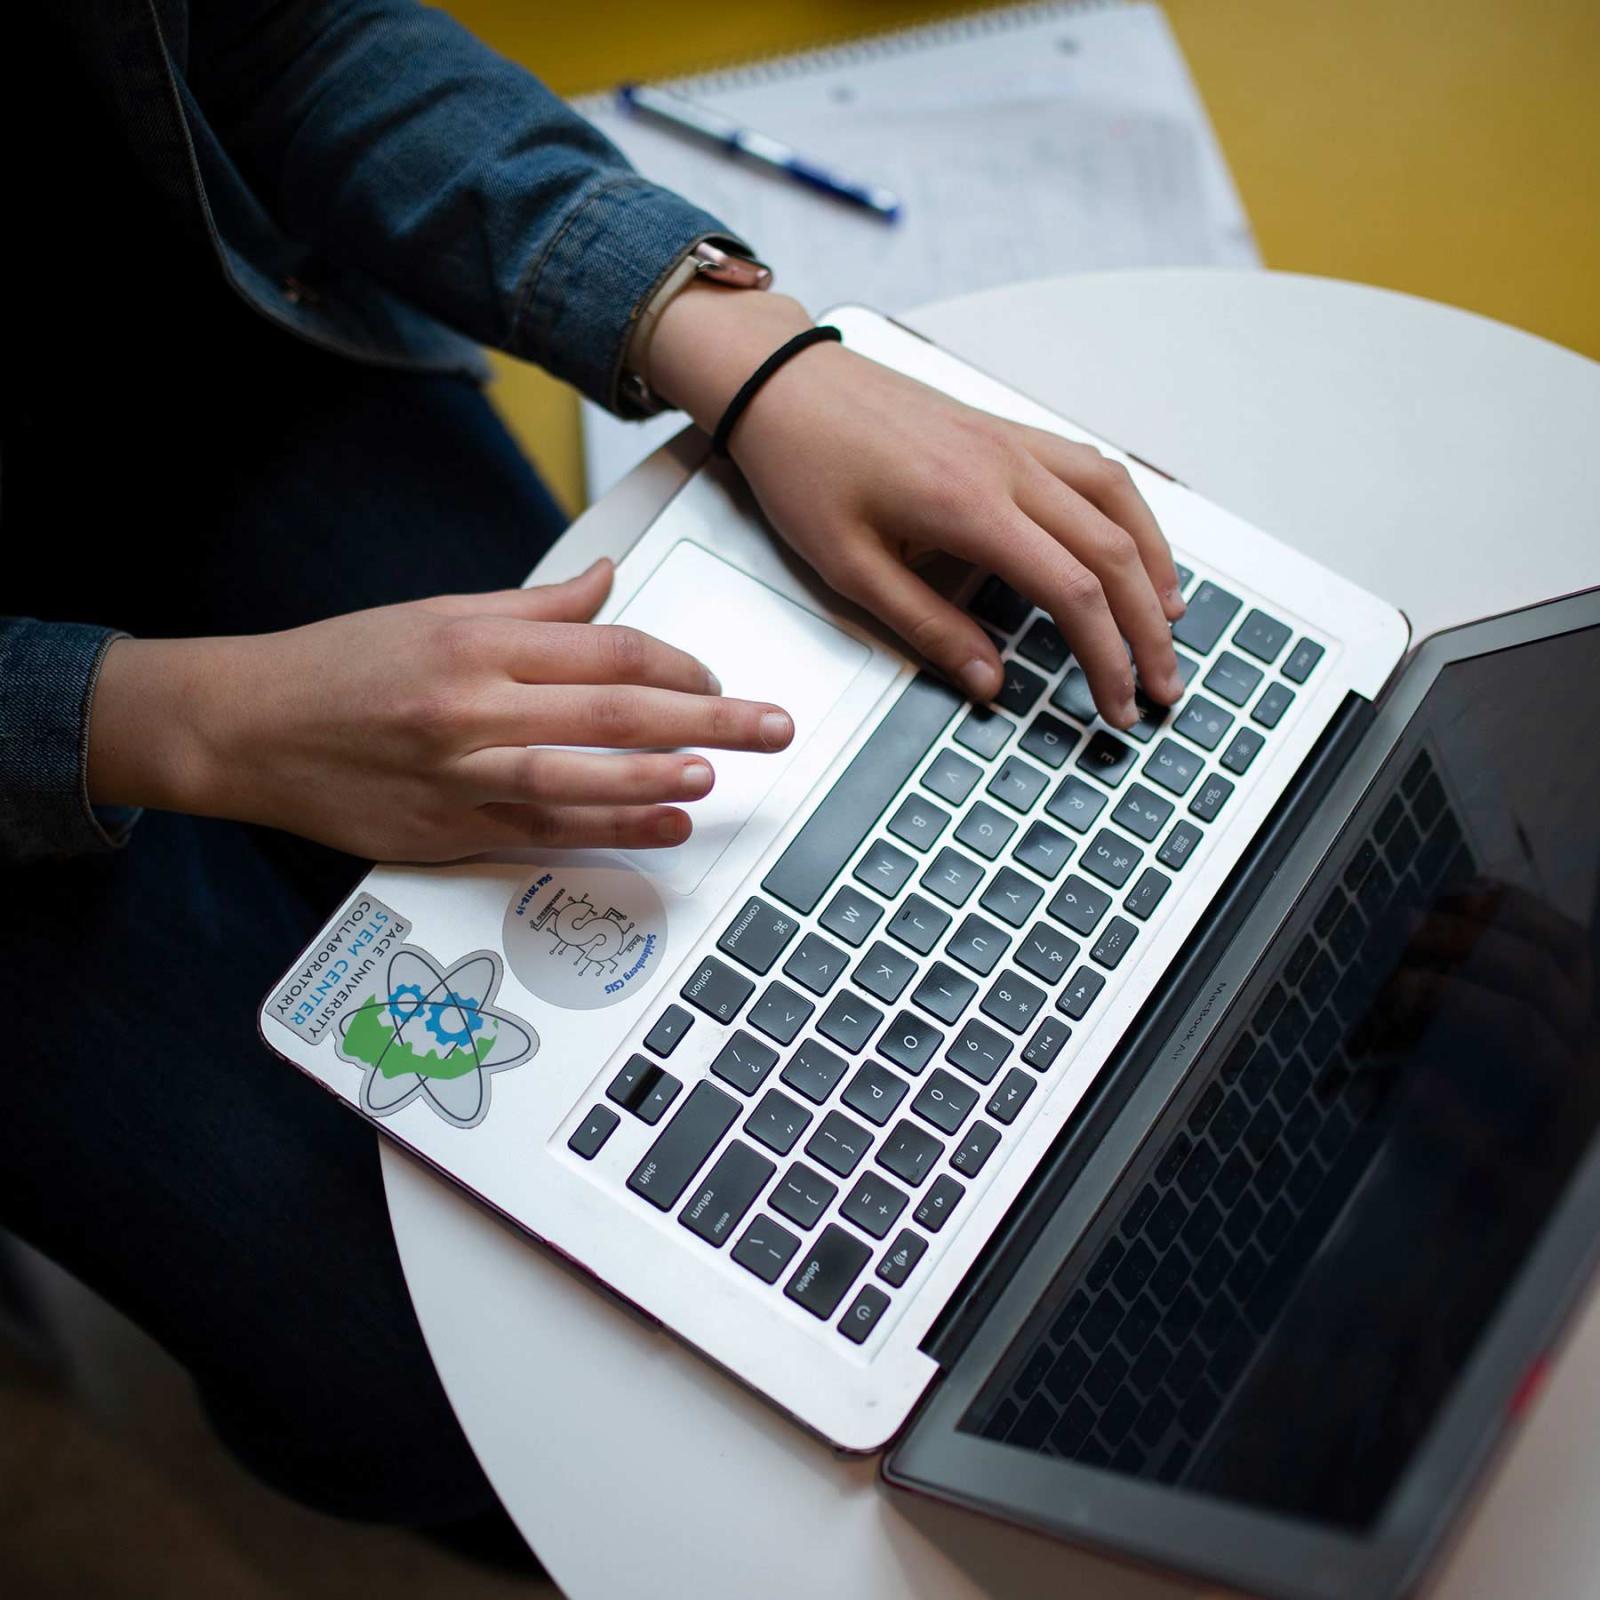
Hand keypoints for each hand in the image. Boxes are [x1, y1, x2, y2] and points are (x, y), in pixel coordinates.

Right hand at [87, 560, 793, 859]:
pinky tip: (662, 827)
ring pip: (579, 778)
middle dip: (705, 718)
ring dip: (657, 780)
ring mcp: (462, 774)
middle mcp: (474, 705)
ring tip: (717, 775)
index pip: (603, 649)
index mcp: (477, 639)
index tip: (718, 678)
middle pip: (612, 711)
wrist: (247, 729)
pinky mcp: (449, 829)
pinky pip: (543, 833)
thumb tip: (609, 581)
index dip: (675, 664)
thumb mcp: (438, 610)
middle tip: (771, 726)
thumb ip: (536, 606)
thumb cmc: (342, 666)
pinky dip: (609, 833)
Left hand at [649, 287, 1186, 727]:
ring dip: (1155, 567)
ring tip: (1169, 624)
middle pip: (1113, 553)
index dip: (1107, 657)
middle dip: (1148, 630)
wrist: (782, 382)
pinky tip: (1134, 546)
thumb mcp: (848, 567)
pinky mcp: (1008, 429)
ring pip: (1118, 502)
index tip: (1117, 703)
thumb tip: (989, 680)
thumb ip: (927, 627)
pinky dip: (1130, 513)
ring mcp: (1014, 441)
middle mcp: (1007, 467)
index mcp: (968, 507)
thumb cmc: (803, 464)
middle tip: (1163, 686)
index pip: (1072, 592)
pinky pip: (1094, 468)